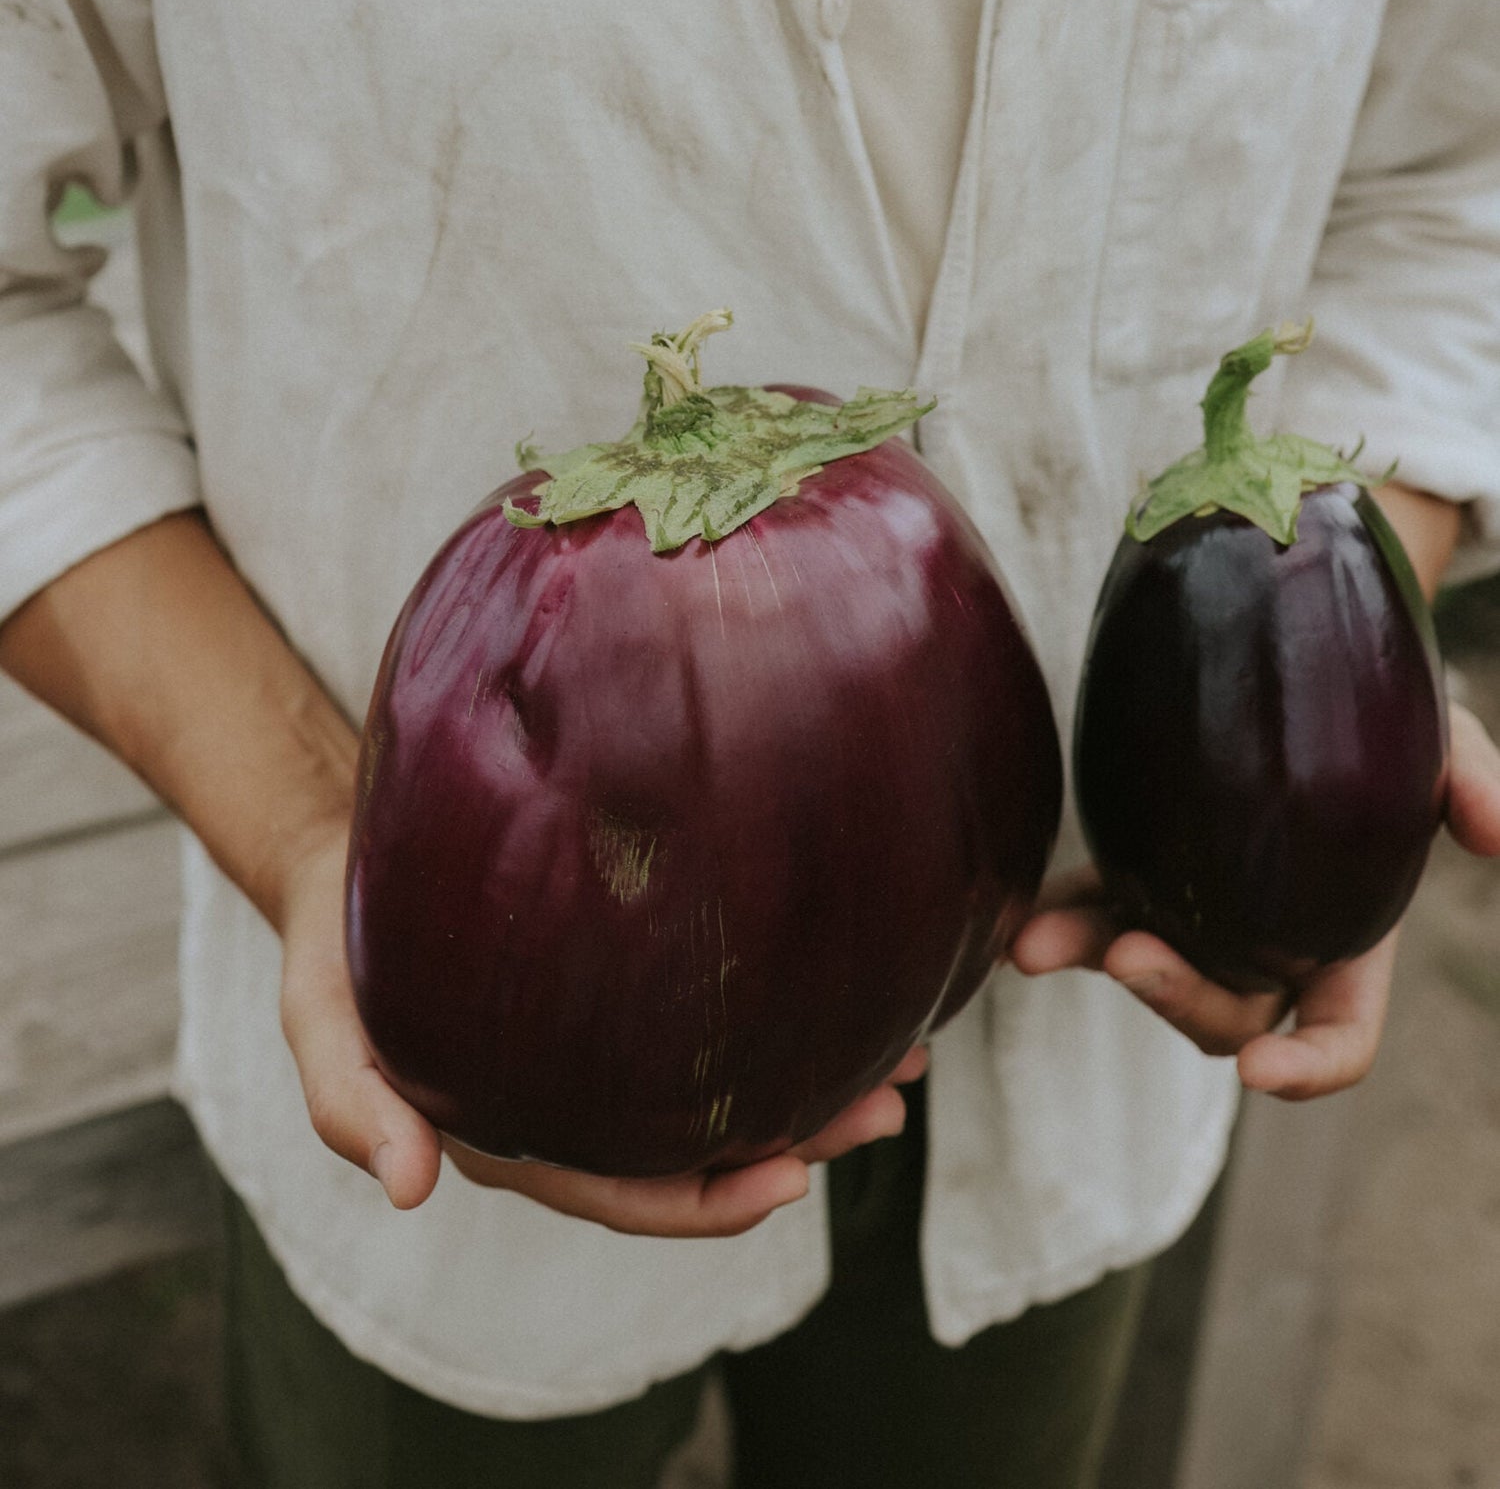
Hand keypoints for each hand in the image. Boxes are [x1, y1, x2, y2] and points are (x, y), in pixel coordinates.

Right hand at [279, 821, 927, 1231]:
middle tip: (885, 1106)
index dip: (709, 1200)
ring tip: (898, 1058)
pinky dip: (779, 1010)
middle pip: (701, 1147)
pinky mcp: (620, 975)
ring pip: (722, 1087)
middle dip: (799, 1139)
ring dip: (812, 1083)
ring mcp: (602, 1042)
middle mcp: (573, 1100)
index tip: (795, 1179)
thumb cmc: (337, 938)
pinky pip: (711, 1015)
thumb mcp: (321, 1019)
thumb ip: (351, 1102)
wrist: (343, 847)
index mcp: (513, 1133)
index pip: (627, 1192)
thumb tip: (406, 1187)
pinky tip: (841, 980)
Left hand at [1012, 702, 1499, 1099]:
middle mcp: (1272, 941)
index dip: (1308, 1069)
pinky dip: (1059, 919)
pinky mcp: (1143, 862)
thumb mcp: (1441, 734)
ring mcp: (1201, 907)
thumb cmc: (1386, 701)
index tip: (1263, 1072)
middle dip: (1179, 999)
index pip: (1340, 1038)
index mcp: (1352, 942)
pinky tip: (1021, 921)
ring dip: (1094, 962)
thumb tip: (1497, 835)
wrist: (1303, 643)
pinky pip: (1095, 905)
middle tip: (1131, 957)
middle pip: (1227, 1015)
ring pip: (1149, 968)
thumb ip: (1472, 781)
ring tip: (1038, 947)